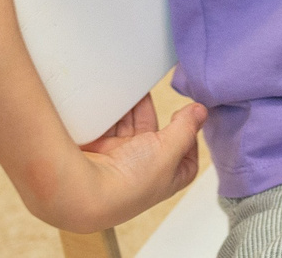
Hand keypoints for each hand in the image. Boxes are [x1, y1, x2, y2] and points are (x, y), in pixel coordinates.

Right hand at [40, 92, 205, 231]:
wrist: (80, 190)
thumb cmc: (128, 182)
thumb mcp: (169, 150)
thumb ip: (186, 129)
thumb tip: (201, 112)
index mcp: (164, 178)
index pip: (185, 157)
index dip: (188, 135)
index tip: (186, 114)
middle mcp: (140, 170)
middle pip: (152, 134)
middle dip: (150, 113)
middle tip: (151, 93)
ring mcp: (116, 159)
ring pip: (128, 125)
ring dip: (130, 109)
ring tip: (130, 90)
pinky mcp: (95, 149)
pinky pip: (107, 123)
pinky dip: (111, 110)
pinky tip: (113, 97)